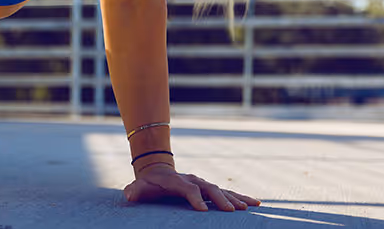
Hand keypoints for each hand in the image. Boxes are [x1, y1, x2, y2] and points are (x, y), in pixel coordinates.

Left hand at [123, 164, 260, 210]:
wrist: (157, 172)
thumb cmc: (148, 184)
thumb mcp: (138, 187)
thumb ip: (134, 190)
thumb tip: (129, 194)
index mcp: (177, 181)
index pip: (188, 189)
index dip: (195, 198)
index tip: (203, 211)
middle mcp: (193, 180)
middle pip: (209, 188)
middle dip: (220, 199)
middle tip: (231, 211)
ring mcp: (202, 184)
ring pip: (221, 190)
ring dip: (235, 198)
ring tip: (250, 206)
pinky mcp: (209, 189)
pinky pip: (227, 192)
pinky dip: (240, 197)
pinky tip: (255, 203)